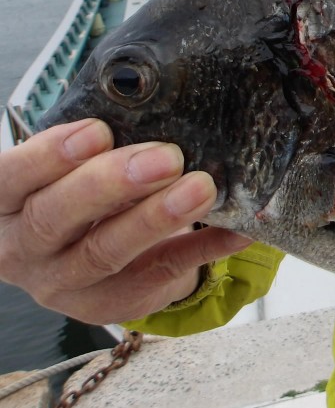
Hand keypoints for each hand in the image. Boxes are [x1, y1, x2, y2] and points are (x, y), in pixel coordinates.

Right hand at [0, 119, 250, 324]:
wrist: (87, 261)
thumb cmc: (78, 193)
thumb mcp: (71, 168)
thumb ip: (97, 144)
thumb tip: (159, 105)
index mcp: (6, 203)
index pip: (10, 179)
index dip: (48, 156)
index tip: (98, 131)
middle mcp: (26, 247)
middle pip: (55, 218)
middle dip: (111, 184)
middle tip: (167, 156)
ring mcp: (65, 283)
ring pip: (104, 252)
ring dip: (155, 218)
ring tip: (201, 188)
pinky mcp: (112, 303)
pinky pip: (162, 273)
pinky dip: (205, 248)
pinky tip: (238, 228)